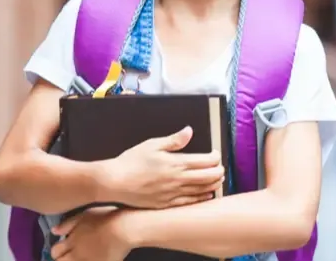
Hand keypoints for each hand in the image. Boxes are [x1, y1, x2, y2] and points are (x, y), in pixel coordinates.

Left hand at [50, 206, 133, 261]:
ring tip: (81, 256)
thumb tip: (54, 231)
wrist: (124, 229)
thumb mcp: (84, 215)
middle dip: (62, 258)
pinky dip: (88, 261)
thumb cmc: (106, 218)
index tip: (60, 248)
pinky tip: (92, 258)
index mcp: (71, 241)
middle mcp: (77, 255)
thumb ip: (67, 224)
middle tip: (69, 254)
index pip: (55, 251)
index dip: (56, 250)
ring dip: (74, 261)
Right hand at [100, 126, 224, 208]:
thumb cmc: (131, 162)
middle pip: (210, 177)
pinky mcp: (167, 204)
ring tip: (217, 180)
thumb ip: (174, 140)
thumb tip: (189, 131)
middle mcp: (179, 180)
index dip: (216, 157)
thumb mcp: (152, 144)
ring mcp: (174, 194)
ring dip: (214, 185)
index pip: (207, 161)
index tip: (215, 154)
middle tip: (220, 167)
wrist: (115, 182)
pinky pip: (191, 203)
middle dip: (219, 171)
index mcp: (177, 163)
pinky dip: (202, 198)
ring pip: (203, 191)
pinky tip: (206, 195)